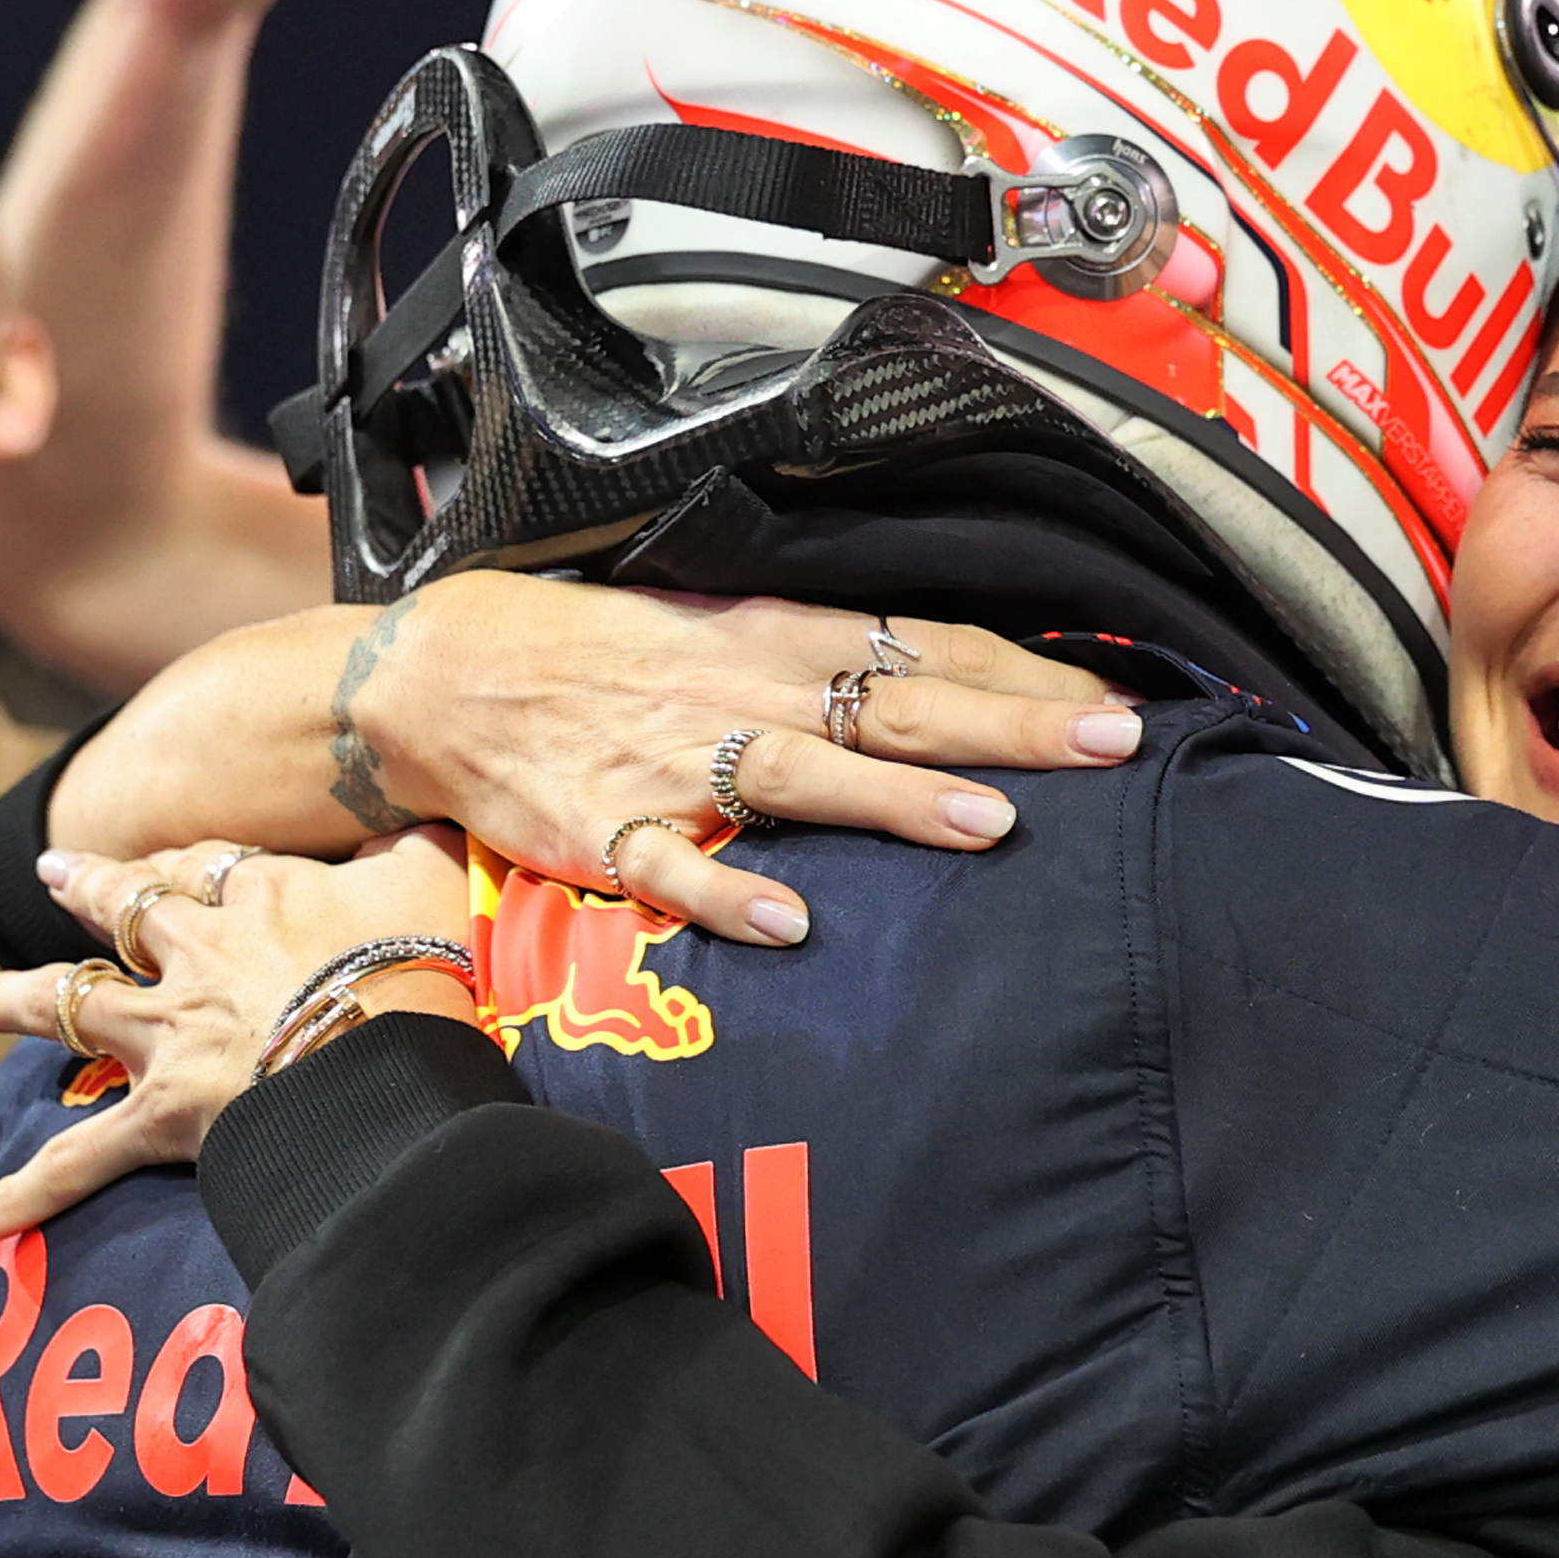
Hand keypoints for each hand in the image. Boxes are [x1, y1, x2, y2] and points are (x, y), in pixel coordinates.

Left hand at [0, 834, 480, 1244]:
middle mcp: (195, 956)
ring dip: (7, 1000)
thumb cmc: (424, 970)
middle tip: (48, 872)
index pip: (203, 868)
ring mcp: (169, 1036)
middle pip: (120, 911)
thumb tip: (437, 816)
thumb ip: (425, 843)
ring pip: (68, 1005)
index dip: (181, 865)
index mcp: (257, 898)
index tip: (167, 863)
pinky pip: (74, 1162)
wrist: (391, 1065)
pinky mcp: (160, 1118)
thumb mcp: (434, 878)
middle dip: (83, 890)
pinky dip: (11, 1199)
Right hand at [325, 577, 1138, 951]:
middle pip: (892, 707)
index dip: (1021, 677)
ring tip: (989, 825)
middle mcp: (737, 694)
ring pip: (800, 780)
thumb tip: (952, 687)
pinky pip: (673, 869)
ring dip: (895, 801)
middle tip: (1112, 744)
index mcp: (772, 636)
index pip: (922, 647)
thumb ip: (828, 664)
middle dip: (1006, 727)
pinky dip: (729, 895)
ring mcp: (670, 766)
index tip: (1117, 702)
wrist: (440, 675)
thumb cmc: (598, 655)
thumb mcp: (720, 632)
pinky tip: (791, 925)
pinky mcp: (605, 833)